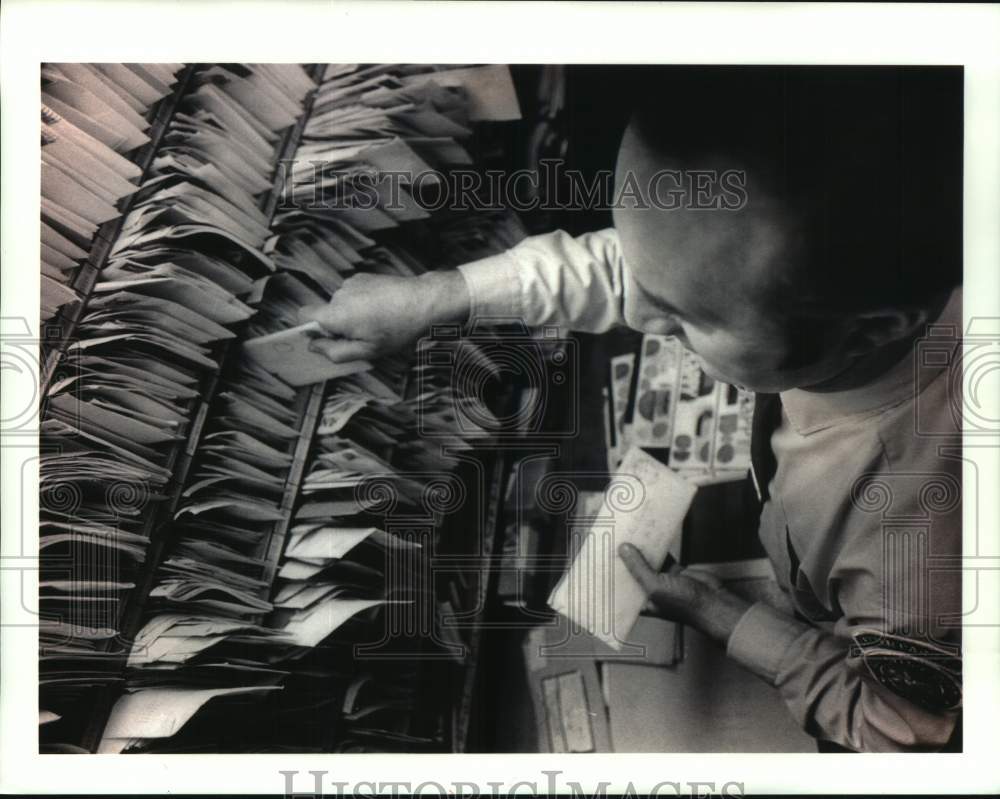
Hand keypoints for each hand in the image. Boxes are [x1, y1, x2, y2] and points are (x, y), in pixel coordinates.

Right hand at [298, 270, 470, 361]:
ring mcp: (352, 282)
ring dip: (353, 314)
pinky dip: (362, 303)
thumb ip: (335, 352)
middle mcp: (340, 294)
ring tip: (378, 322)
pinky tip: (382, 310)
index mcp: (337, 314)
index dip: (310, 329)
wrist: (425, 301)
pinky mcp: (364, 277)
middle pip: (326, 313)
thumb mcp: (367, 351)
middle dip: (339, 326)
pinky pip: (354, 294)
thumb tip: (314, 347)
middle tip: (364, 336)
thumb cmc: (399, 328)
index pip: (303, 316)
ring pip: (342, 304)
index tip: (324, 339)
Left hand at [618, 543, 749, 645]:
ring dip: (639, 550)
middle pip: (632, 572)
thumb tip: (623, 549)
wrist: (713, 602)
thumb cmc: (684, 604)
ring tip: (626, 535)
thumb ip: (639, 568)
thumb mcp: (655, 587)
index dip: (610, 575)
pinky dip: (657, 547)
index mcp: (640, 603)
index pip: (620, 588)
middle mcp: (649, 591)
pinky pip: (662, 556)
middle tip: (610, 541)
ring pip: (646, 562)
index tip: (600, 560)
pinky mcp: (674, 570)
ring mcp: (662, 580)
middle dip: (623, 559)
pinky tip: (649, 536)